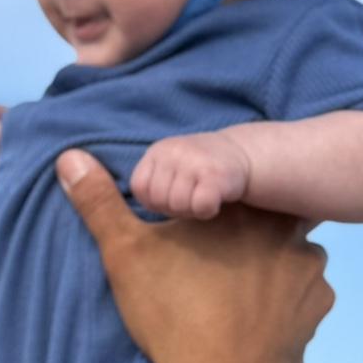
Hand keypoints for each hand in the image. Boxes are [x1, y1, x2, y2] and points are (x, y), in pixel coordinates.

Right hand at [57, 150, 331, 362]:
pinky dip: (282, 304)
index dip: (217, 207)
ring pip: (287, 257)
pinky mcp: (318, 308)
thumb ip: (100, 203)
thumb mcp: (125, 254)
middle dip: (243, 238)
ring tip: (232, 297)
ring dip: (267, 269)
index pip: (236, 188)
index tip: (199, 229)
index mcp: (242, 205)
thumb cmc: (174, 314)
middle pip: (265, 221)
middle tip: (211, 266)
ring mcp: (311, 269)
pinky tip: (253, 320)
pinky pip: (301, 295)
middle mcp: (288, 228)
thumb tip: (69, 157)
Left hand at [130, 131, 252, 219]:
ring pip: (178, 205)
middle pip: (159, 199)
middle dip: (174, 207)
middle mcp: (174, 151)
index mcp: (157, 151)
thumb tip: (119, 210)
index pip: (140, 188)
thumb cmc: (198, 172)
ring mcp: (194, 161)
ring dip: (192, 210)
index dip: (154, 200)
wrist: (242, 155)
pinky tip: (216, 201)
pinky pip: (201, 206)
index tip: (172, 195)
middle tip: (192, 196)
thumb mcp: (167, 169)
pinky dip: (208, 211)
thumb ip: (149, 185)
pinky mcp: (216, 175)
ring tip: (202, 196)